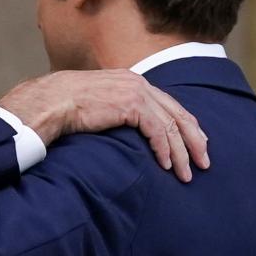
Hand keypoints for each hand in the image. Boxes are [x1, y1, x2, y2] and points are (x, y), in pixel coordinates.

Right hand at [0, 70, 208, 181]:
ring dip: (182, 152)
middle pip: (178, 113)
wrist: (51, 101)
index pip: (169, 104)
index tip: (197, 144)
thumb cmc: (65, 106)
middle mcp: (139, 83)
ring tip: (186, 174)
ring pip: (171, 125)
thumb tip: (123, 128)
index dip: (186, 125)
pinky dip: (165, 150)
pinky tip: (166, 165)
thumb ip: (115, 111)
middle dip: (194, 140)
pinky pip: (157, 131)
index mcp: (132, 81)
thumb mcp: (97, 105)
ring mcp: (136, 92)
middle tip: (204, 162)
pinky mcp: (131, 105)